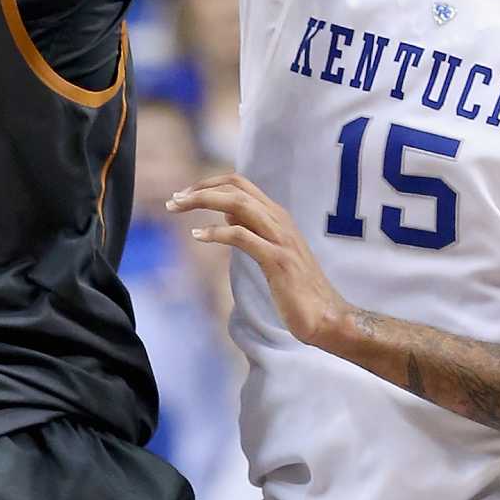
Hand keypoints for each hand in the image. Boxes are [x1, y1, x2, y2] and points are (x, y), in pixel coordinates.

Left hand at [167, 173, 349, 350]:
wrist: (326, 316)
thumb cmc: (297, 288)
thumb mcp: (271, 251)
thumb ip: (253, 228)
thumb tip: (229, 210)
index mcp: (278, 216)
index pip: (241, 184)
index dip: (210, 183)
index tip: (185, 194)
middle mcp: (280, 220)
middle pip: (236, 188)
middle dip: (201, 189)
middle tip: (173, 200)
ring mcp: (280, 238)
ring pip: (238, 204)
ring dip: (203, 201)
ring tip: (177, 208)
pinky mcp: (278, 260)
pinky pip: (242, 236)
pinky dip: (217, 232)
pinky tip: (198, 235)